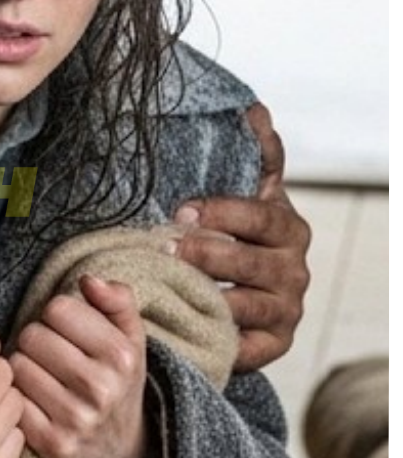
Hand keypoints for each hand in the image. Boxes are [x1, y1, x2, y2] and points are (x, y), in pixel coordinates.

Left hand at [10, 275, 160, 457]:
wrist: (120, 453)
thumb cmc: (117, 383)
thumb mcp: (130, 340)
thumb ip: (117, 300)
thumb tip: (87, 280)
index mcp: (121, 355)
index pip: (57, 308)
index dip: (56, 316)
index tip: (66, 332)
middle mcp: (101, 388)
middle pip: (31, 335)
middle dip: (35, 341)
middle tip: (49, 357)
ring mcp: (76, 419)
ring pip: (17, 366)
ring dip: (23, 367)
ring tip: (42, 378)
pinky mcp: (52, 444)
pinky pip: (11, 400)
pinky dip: (16, 397)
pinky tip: (34, 402)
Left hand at [172, 102, 310, 371]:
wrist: (246, 294)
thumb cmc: (239, 235)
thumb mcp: (248, 194)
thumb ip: (255, 156)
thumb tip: (254, 109)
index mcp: (287, 227)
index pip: (259, 215)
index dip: (222, 212)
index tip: (181, 210)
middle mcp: (293, 269)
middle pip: (250, 261)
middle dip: (204, 254)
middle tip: (162, 247)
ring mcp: (285, 309)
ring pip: (245, 304)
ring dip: (204, 297)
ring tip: (165, 288)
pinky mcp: (274, 345)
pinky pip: (247, 348)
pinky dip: (219, 342)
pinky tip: (183, 330)